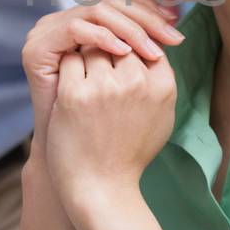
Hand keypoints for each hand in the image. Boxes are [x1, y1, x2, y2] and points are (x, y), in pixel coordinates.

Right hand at [21, 0, 182, 151]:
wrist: (80, 165)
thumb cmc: (108, 126)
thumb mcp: (129, 81)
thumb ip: (142, 54)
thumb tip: (175, 28)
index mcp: (83, 26)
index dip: (148, 10)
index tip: (175, 26)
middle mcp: (63, 22)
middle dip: (146, 17)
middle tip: (172, 35)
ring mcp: (46, 33)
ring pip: (96, 9)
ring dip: (129, 27)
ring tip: (151, 49)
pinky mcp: (37, 48)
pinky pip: (76, 28)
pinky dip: (102, 36)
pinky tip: (124, 52)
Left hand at [43, 43, 178, 213]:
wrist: (101, 189)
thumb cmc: (129, 154)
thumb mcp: (160, 117)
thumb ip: (159, 82)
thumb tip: (152, 48)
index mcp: (161, 87)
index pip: (147, 43)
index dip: (131, 50)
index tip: (120, 66)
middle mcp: (136, 83)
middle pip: (119, 40)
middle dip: (108, 50)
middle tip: (99, 72)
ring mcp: (104, 87)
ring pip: (93, 45)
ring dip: (86, 57)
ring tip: (85, 82)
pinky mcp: (74, 94)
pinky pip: (70, 60)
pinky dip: (68, 69)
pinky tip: (68, 87)